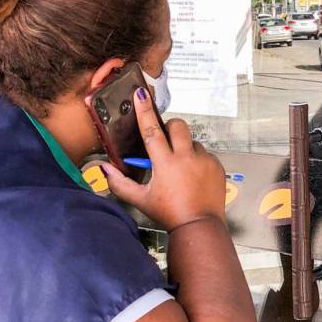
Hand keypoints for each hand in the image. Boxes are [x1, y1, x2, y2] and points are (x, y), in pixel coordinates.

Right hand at [101, 87, 226, 230]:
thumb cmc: (169, 214)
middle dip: (170, 128)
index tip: (141, 94)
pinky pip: (205, 154)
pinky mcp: (217, 165)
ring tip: (180, 168)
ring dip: (184, 148)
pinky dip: (197, 160)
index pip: (151, 130)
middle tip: (165, 142)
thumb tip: (104, 168)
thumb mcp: (140, 200)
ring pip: (192, 141)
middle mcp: (186, 158)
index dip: (144, 110)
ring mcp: (204, 160)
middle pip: (177, 125)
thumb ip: (120, 183)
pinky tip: (193, 177)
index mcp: (166, 164)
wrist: (199, 227)